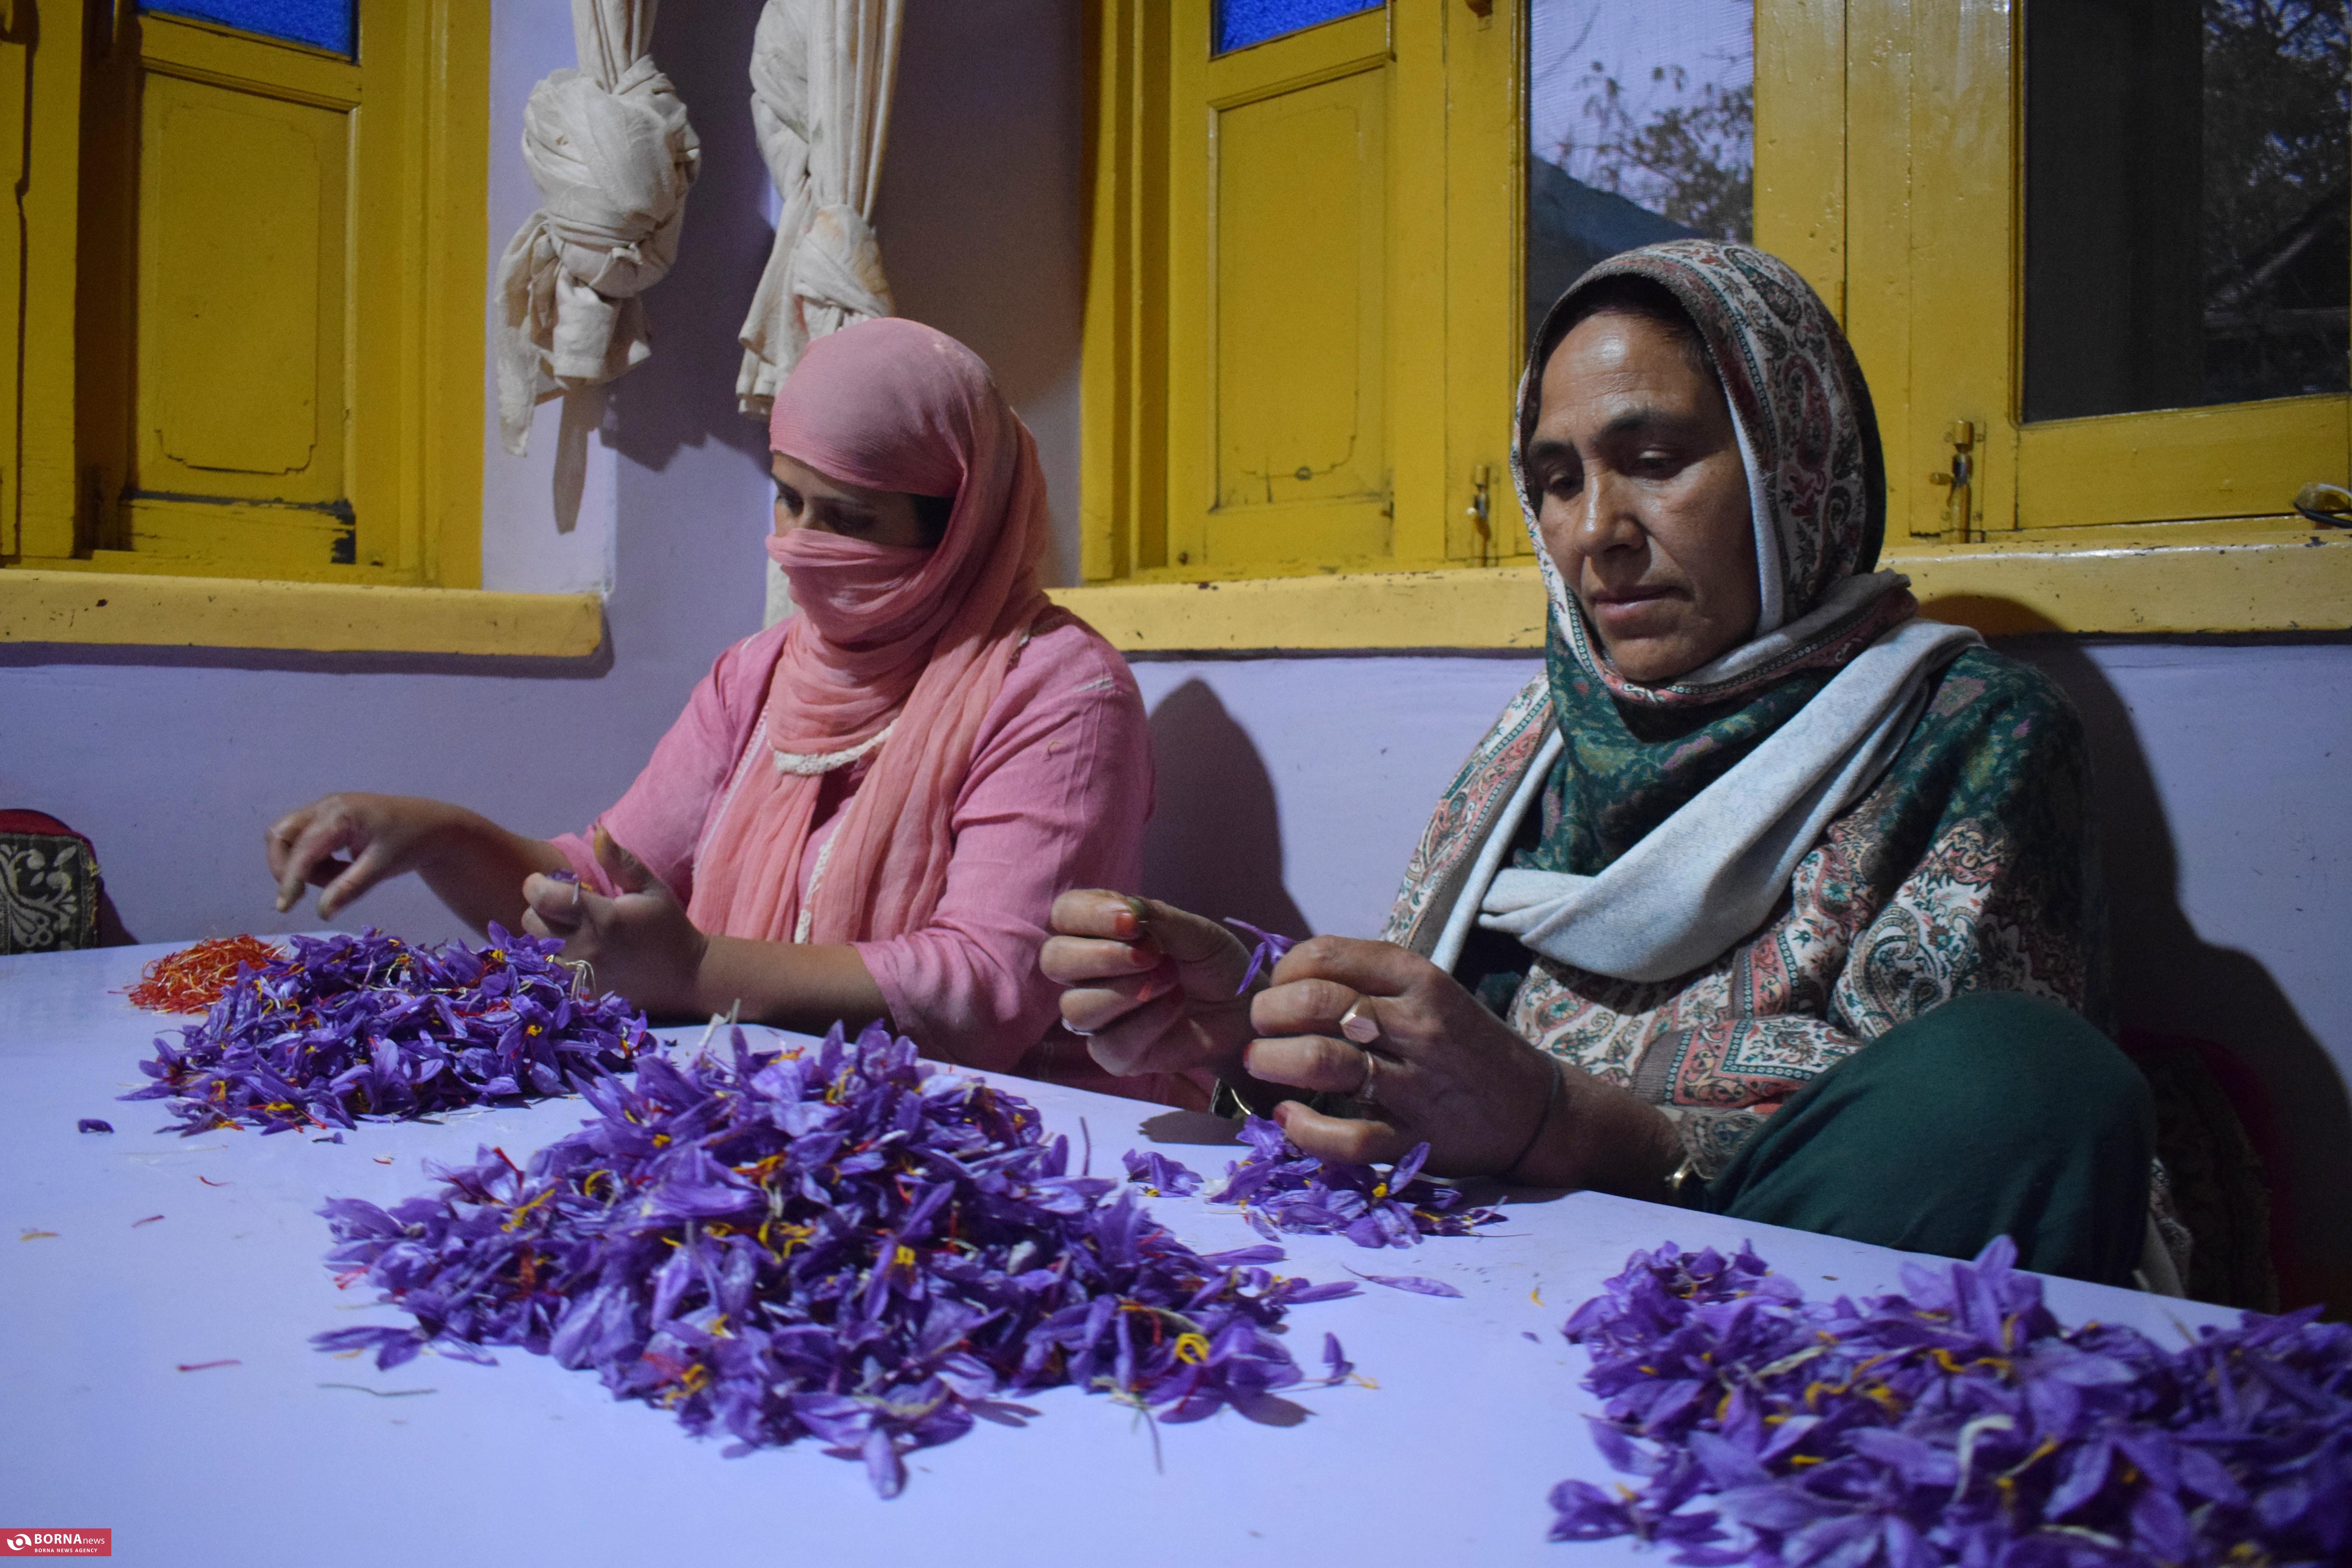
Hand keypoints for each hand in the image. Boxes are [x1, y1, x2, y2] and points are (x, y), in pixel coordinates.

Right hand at [267, 793, 465, 918]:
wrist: (431, 825)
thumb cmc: (410, 842)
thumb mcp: (383, 867)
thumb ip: (350, 888)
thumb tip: (321, 913)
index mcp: (340, 813)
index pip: (303, 849)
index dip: (290, 879)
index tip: (285, 907)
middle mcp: (325, 806)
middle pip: (280, 835)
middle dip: (286, 867)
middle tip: (306, 893)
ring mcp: (323, 810)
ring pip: (289, 840)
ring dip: (304, 866)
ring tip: (344, 874)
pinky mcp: (325, 819)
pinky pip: (303, 842)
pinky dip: (314, 861)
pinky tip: (344, 867)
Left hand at [519, 827, 709, 1017]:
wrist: (684, 977)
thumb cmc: (666, 926)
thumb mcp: (651, 888)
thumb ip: (621, 862)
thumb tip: (598, 833)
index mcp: (604, 918)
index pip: (543, 897)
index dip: (537, 884)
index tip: (547, 881)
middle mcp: (586, 948)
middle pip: (531, 922)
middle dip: (540, 908)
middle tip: (561, 906)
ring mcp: (580, 975)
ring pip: (534, 948)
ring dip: (543, 933)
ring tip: (566, 928)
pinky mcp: (579, 992)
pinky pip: (547, 970)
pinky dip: (552, 956)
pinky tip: (572, 950)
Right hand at [1039, 891, 1257, 1078]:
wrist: (1244, 1006)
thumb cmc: (1212, 962)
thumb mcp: (1195, 931)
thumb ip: (1158, 918)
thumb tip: (1128, 911)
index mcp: (1099, 933)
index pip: (1065, 915)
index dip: (1089, 915)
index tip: (1132, 920)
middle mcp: (1088, 974)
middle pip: (1054, 960)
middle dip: (1101, 955)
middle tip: (1152, 954)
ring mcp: (1099, 1017)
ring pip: (1076, 1007)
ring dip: (1128, 990)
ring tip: (1172, 980)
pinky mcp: (1116, 1055)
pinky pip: (1109, 1044)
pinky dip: (1147, 1022)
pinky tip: (1175, 1006)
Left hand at [1247, 937, 1680, 1192]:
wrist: (1535, 1110)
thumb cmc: (1464, 1046)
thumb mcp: (1427, 994)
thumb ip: (1367, 982)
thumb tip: (1286, 977)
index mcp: (1419, 977)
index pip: (1328, 955)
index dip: (1284, 970)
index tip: (1276, 989)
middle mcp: (1419, 1023)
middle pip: (1316, 1003)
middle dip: (1268, 1015)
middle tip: (1258, 1029)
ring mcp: (1418, 1082)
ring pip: (1325, 1062)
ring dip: (1274, 1062)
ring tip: (1261, 1065)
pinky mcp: (1417, 1137)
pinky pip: (1350, 1138)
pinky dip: (1306, 1131)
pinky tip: (1288, 1119)